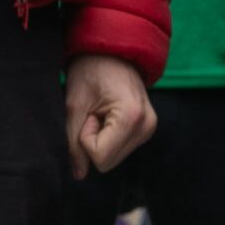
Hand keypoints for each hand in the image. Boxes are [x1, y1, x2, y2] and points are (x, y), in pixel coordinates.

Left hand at [64, 54, 156, 178]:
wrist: (112, 48)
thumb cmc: (90, 69)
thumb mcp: (75, 105)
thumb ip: (74, 143)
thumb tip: (79, 176)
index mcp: (131, 118)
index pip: (100, 158)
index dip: (85, 138)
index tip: (90, 113)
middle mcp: (147, 126)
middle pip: (109, 162)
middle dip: (94, 141)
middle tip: (95, 112)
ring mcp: (150, 128)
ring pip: (114, 157)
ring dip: (102, 138)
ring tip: (102, 110)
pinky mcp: (148, 128)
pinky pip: (121, 148)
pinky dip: (110, 136)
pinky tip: (110, 114)